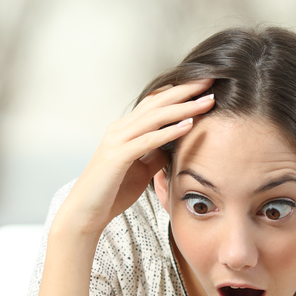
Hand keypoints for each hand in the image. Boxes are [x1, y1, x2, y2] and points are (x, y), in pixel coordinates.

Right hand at [55, 79, 215, 237]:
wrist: (86, 213)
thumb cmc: (111, 193)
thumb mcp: (141, 170)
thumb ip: (155, 155)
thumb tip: (173, 146)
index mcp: (125, 130)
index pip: (154, 104)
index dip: (178, 93)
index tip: (202, 88)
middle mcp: (120, 129)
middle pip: (157, 103)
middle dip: (185, 91)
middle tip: (210, 82)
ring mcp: (117, 141)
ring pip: (155, 117)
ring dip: (183, 108)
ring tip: (206, 102)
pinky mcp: (118, 157)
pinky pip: (148, 140)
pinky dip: (169, 132)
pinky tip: (188, 126)